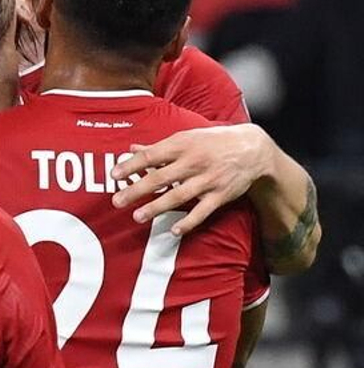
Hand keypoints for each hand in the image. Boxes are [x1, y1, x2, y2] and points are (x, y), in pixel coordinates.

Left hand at [110, 124, 273, 236]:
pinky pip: (203, 211)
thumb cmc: (212, 141)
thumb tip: (131, 148)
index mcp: (182, 145)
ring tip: (137, 216)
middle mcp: (193, 162)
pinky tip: (174, 230)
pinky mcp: (220, 195)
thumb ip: (158, 146)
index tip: (114, 175)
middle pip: (160, 177)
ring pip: (178, 196)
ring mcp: (207, 180)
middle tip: (117, 201)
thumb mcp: (186, 137)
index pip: (151, 155)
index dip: (131, 165)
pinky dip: (189, 222)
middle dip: (137, 190)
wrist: (253, 149)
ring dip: (157, 207)